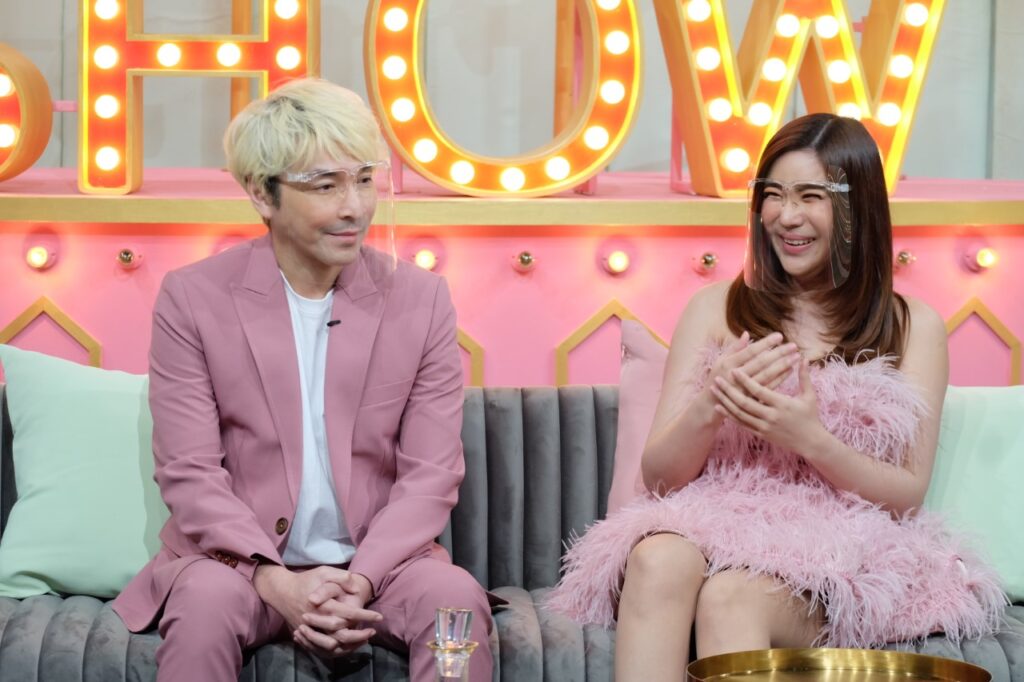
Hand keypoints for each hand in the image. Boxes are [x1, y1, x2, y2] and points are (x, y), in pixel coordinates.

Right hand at [294, 572, 380, 657]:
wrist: (283, 591)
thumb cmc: (307, 580)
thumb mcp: (324, 572)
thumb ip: (341, 577)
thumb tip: (356, 588)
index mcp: (323, 605)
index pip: (349, 613)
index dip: (365, 616)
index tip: (378, 617)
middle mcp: (317, 620)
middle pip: (341, 634)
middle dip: (360, 634)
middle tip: (373, 631)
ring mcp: (310, 630)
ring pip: (332, 645)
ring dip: (350, 645)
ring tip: (364, 639)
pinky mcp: (306, 635)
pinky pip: (321, 649)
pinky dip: (336, 650)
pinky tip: (347, 644)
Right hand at [706, 332, 800, 403]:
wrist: (711, 405)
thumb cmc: (717, 379)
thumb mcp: (721, 361)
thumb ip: (734, 348)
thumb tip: (746, 334)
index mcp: (728, 364)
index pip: (750, 351)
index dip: (765, 343)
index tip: (779, 336)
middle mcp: (736, 376)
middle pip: (761, 363)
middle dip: (778, 353)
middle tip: (793, 346)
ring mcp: (744, 389)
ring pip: (766, 375)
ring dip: (782, 366)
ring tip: (795, 357)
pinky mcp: (750, 399)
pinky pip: (768, 388)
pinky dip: (780, 379)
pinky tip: (789, 371)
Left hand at [709, 357, 823, 453]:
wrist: (811, 442)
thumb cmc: (811, 417)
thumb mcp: (809, 396)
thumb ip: (804, 376)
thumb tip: (804, 358)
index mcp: (782, 404)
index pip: (759, 390)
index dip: (745, 380)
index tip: (734, 370)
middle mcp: (771, 416)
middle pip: (744, 402)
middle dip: (728, 391)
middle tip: (717, 379)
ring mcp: (764, 426)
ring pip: (739, 414)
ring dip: (725, 402)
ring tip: (714, 390)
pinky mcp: (761, 434)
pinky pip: (741, 424)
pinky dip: (729, 415)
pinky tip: (719, 407)